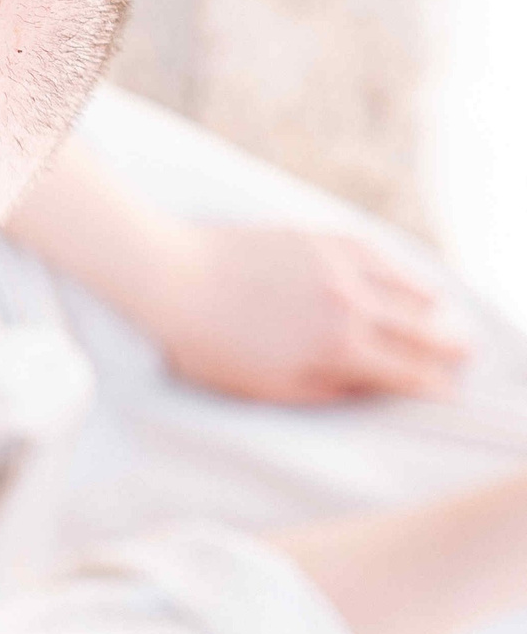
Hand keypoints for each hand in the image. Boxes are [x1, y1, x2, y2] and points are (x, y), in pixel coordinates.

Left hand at [146, 222, 471, 403]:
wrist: (171, 277)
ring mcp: (341, 268)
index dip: (433, 387)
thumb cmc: (208, 343)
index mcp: (338, 349)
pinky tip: (409, 280)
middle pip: (423, 331)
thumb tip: (371, 390)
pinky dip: (404, 273)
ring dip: (433, 310)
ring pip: (410, 289)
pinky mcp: (323, 239)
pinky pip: (381, 256)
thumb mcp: (267, 387)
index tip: (447, 393)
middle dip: (449, 348)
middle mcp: (351, 306)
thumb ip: (327, 391)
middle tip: (463, 356)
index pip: (407, 373)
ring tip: (442, 321)